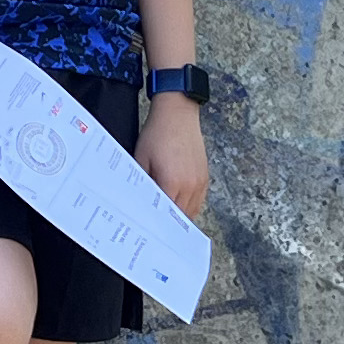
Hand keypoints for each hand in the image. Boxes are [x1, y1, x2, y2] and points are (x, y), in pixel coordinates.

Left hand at [139, 94, 210, 220]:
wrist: (177, 114)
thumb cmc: (156, 134)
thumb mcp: (141, 159)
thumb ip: (142, 184)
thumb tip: (139, 203)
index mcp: (172, 182)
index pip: (165, 215)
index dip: (155, 223)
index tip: (147, 229)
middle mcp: (190, 186)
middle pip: (179, 217)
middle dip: (167, 224)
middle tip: (154, 229)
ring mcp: (200, 182)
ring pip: (192, 212)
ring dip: (179, 217)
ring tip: (165, 222)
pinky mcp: (205, 177)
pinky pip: (199, 201)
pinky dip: (189, 207)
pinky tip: (177, 206)